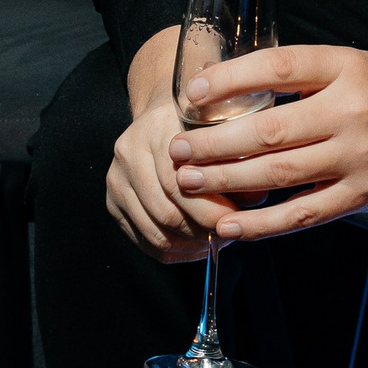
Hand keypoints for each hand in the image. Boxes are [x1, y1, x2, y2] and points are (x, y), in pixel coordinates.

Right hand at [107, 29, 224, 263]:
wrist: (163, 116)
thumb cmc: (202, 122)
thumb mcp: (224, 125)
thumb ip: (238, 158)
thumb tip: (255, 200)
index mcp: (157, 128)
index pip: (178, 182)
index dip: (210, 208)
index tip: (237, 218)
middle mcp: (130, 152)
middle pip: (166, 211)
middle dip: (202, 229)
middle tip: (228, 234)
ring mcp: (117, 178)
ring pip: (155, 231)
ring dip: (190, 244)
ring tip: (215, 241)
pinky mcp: (113, 201)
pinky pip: (144, 240)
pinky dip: (174, 250)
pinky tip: (196, 247)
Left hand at [168, 41, 367, 243]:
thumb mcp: (349, 64)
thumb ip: (300, 80)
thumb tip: (228, 95)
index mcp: (344, 67)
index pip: (277, 67)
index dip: (229, 79)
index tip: (191, 93)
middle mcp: (351, 111)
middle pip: (269, 129)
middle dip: (214, 143)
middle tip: (176, 149)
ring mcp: (358, 157)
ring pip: (280, 173)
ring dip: (227, 180)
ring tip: (187, 183)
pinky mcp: (362, 195)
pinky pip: (304, 213)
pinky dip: (263, 224)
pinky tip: (230, 226)